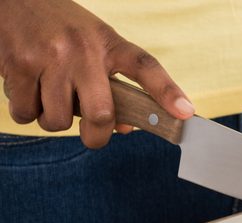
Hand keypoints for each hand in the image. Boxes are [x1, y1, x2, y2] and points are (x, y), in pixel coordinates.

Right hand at [0, 0, 193, 147]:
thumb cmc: (61, 29)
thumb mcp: (95, 44)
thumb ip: (114, 83)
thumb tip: (124, 129)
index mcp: (109, 43)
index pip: (145, 66)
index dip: (167, 92)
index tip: (185, 113)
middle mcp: (82, 50)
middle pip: (101, 114)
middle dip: (96, 136)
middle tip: (93, 134)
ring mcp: (49, 57)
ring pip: (59, 120)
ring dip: (54, 119)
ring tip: (50, 96)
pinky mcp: (18, 65)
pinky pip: (26, 113)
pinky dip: (26, 111)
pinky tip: (28, 89)